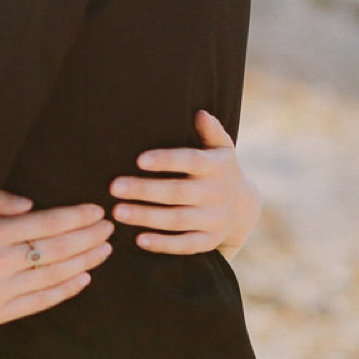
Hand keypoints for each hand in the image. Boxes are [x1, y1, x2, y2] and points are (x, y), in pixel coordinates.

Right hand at [0, 194, 111, 331]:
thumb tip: (30, 204)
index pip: (46, 223)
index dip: (76, 217)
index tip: (97, 210)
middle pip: (57, 250)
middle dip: (89, 237)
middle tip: (110, 227)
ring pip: (54, 276)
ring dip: (85, 262)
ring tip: (105, 249)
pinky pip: (41, 302)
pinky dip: (66, 290)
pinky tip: (84, 278)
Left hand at [109, 112, 259, 257]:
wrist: (243, 206)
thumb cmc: (218, 169)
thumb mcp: (221, 148)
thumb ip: (211, 131)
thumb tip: (200, 113)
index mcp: (217, 167)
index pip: (191, 161)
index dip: (166, 160)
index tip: (139, 160)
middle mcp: (217, 193)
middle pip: (178, 192)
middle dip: (144, 190)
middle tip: (114, 187)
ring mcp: (214, 220)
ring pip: (177, 220)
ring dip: (146, 217)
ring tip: (117, 212)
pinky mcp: (210, 241)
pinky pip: (186, 245)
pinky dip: (163, 244)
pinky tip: (138, 239)